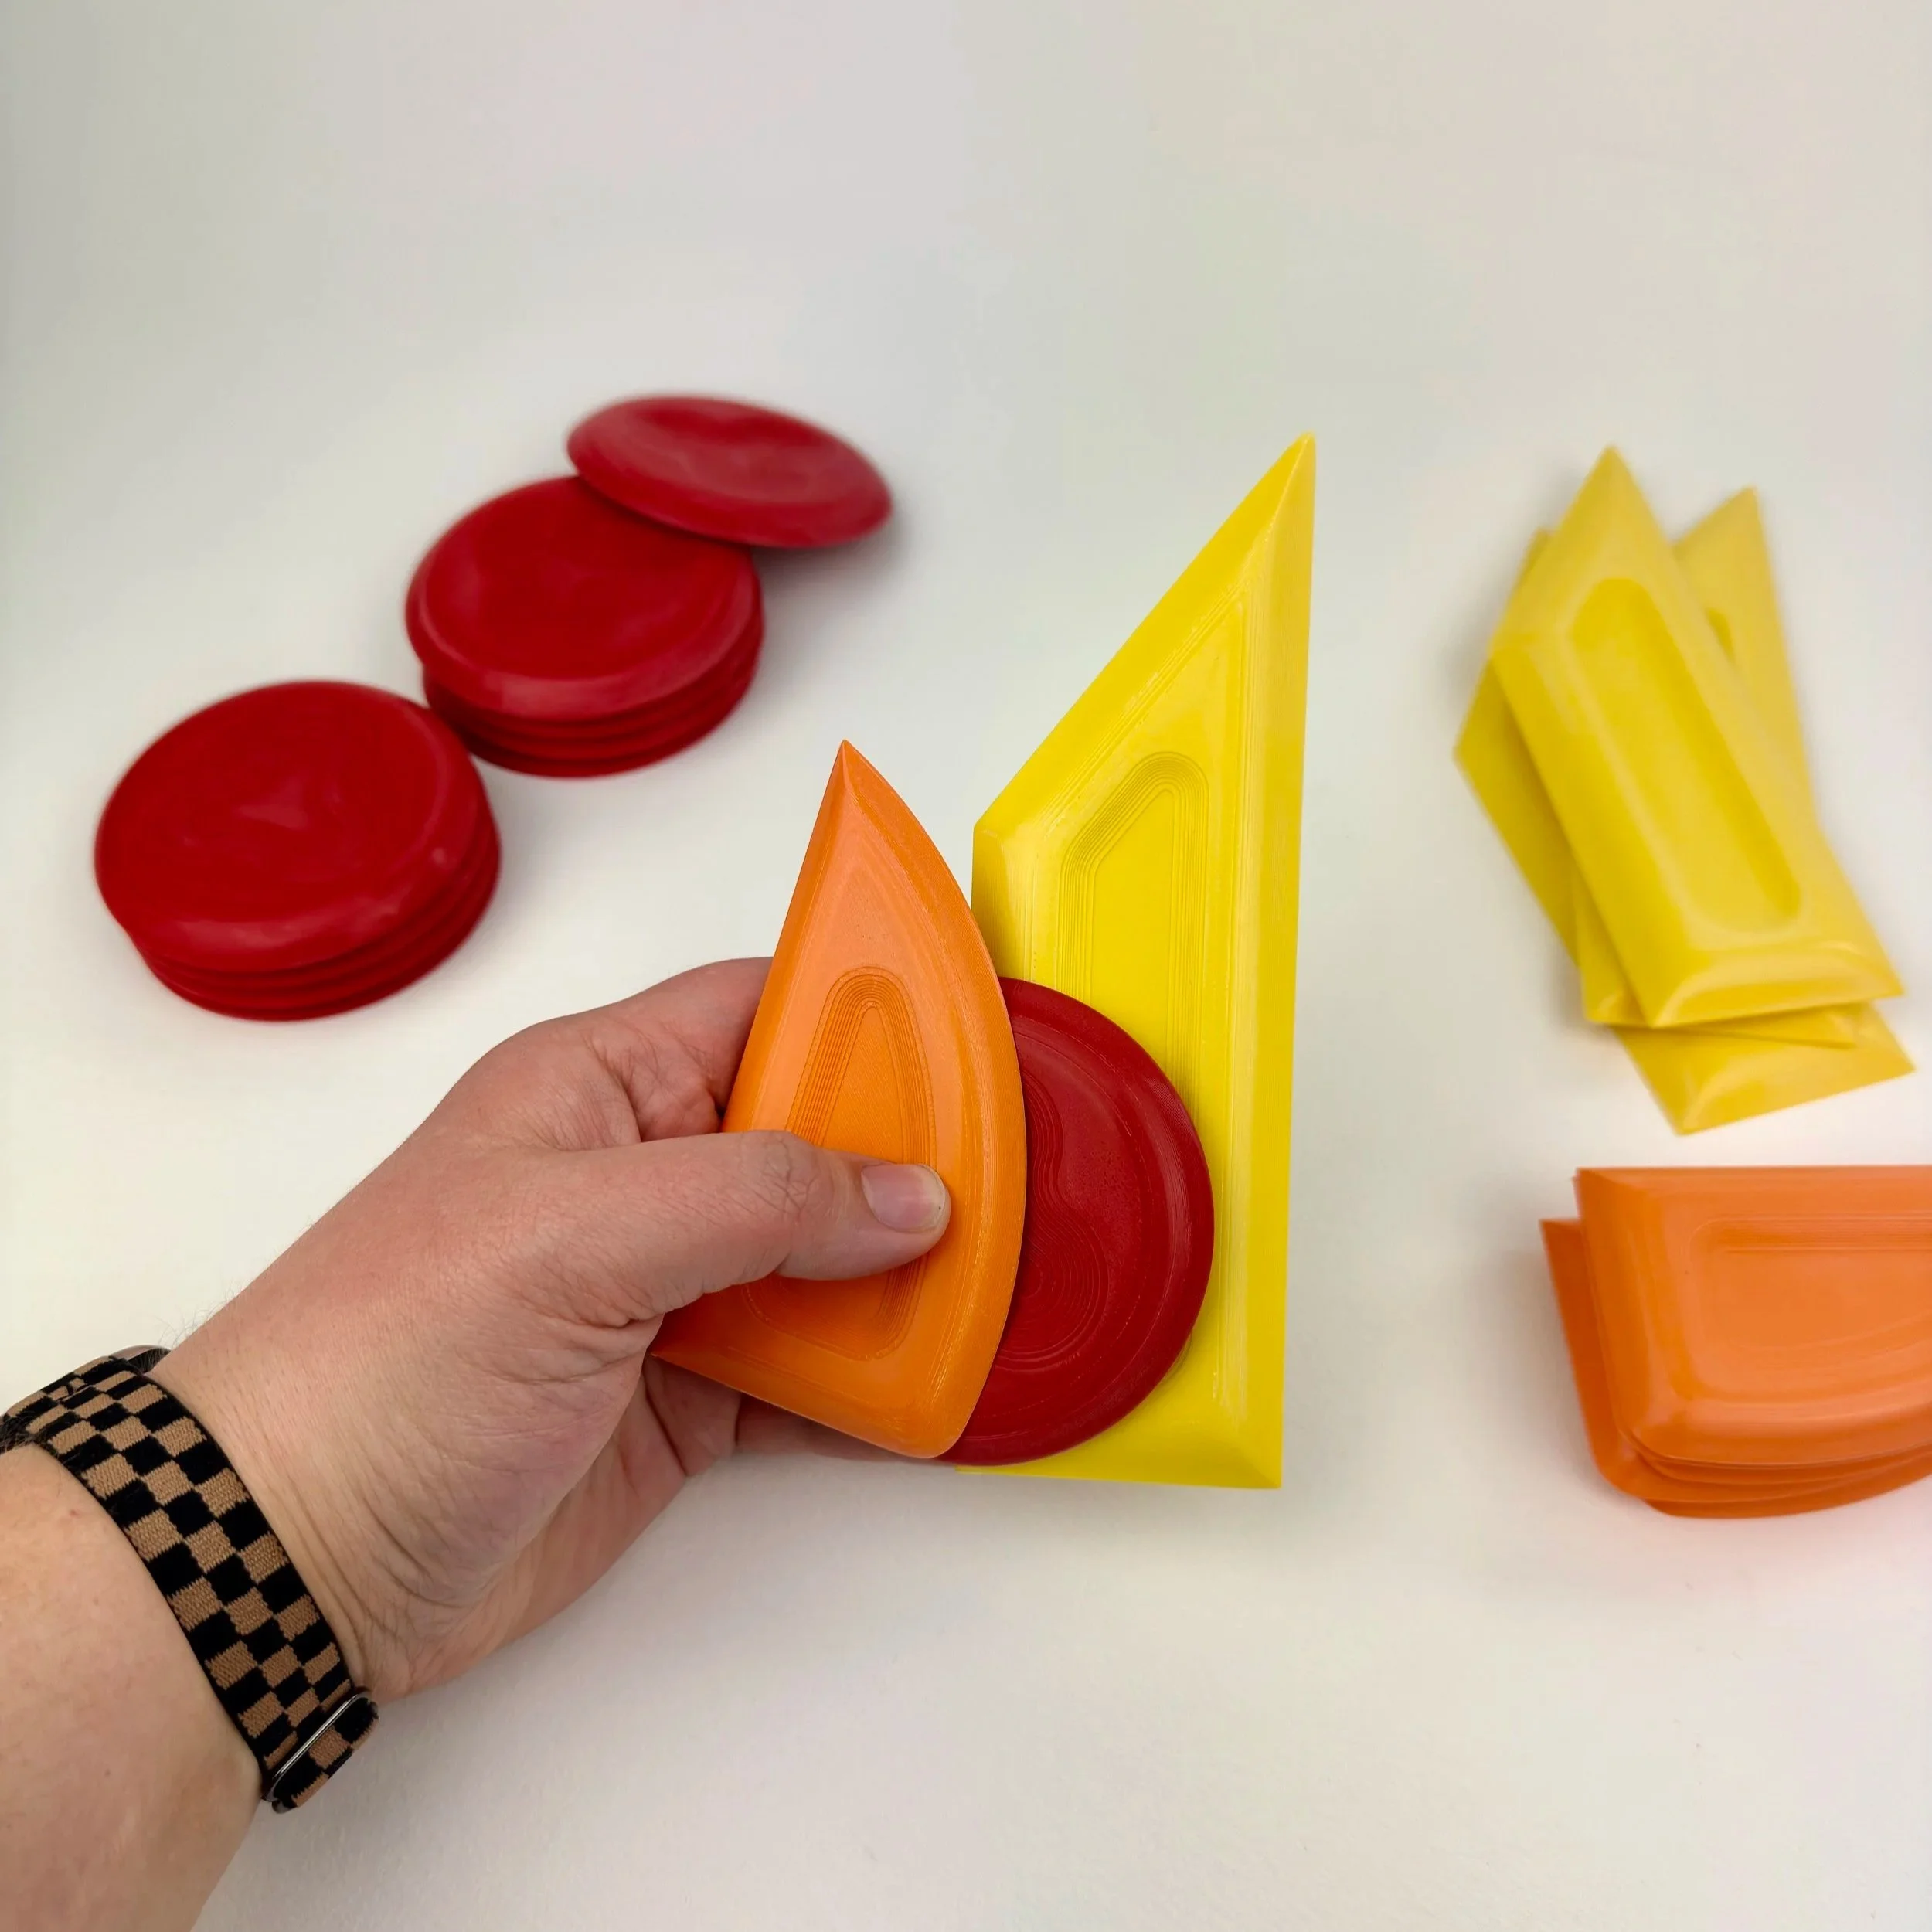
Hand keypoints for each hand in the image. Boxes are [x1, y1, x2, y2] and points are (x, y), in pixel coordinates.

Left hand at [151, 959, 950, 1700]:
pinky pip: (804, 1374)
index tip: (979, 1035)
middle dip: (909, 1160)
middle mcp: (638, 1180)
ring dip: (905, 1279)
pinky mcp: (680, 1404)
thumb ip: (756, 1200)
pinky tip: (942, 1387)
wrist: (292, 1560)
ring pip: (818, 1262)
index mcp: (598, 1091)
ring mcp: (662, 1295)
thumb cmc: (387, 1361)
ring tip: (1007, 1287)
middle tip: (1020, 1179)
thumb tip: (909, 1196)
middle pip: (810, 1140)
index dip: (865, 1013)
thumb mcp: (576, 1238)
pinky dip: (873, 1381)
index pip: (757, 1009)